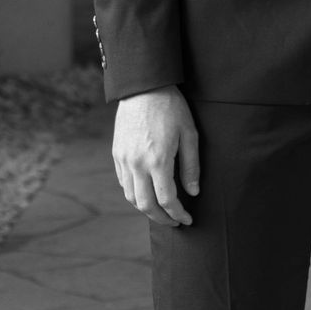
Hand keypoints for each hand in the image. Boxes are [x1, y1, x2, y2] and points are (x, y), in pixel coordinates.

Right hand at [113, 87, 199, 224]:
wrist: (143, 87)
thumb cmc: (171, 108)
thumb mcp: (189, 134)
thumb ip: (191, 166)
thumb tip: (193, 192)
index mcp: (158, 160)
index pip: (167, 200)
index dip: (178, 214)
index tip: (187, 219)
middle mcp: (137, 164)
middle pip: (146, 205)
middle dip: (161, 219)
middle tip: (174, 222)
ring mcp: (124, 160)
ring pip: (131, 197)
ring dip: (146, 209)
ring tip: (161, 211)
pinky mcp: (117, 154)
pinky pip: (123, 183)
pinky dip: (134, 194)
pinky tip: (146, 193)